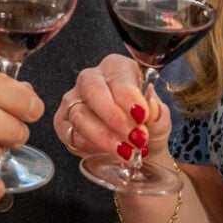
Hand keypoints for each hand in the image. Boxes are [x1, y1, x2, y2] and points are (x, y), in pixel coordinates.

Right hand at [56, 54, 170, 164]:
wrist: (133, 147)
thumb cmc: (144, 125)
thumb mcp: (159, 118)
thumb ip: (158, 114)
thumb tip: (152, 108)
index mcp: (116, 68)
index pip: (118, 77)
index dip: (129, 97)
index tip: (142, 116)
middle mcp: (91, 79)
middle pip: (93, 91)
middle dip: (113, 117)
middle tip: (133, 137)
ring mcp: (73, 100)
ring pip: (80, 115)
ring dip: (104, 136)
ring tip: (126, 152)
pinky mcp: (63, 122)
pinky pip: (72, 134)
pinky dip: (92, 147)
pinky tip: (109, 153)